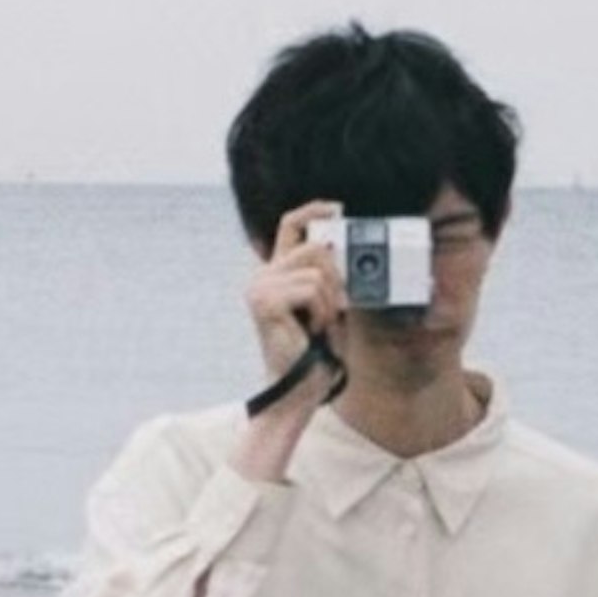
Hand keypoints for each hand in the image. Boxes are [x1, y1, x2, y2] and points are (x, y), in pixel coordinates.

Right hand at [244, 202, 346, 388]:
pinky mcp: (265, 301)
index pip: (290, 226)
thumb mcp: (328, 304)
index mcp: (276, 272)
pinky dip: (321, 311)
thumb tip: (337, 245)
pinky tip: (310, 331)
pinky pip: (311, 289)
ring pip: (317, 270)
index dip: (314, 211)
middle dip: (337, 279)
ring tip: (317, 325)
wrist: (300, 388)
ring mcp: (260, 287)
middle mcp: (263, 275)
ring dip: (329, 301)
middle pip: (315, 248)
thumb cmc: (316, 351)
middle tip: (333, 311)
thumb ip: (328, 275)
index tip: (337, 208)